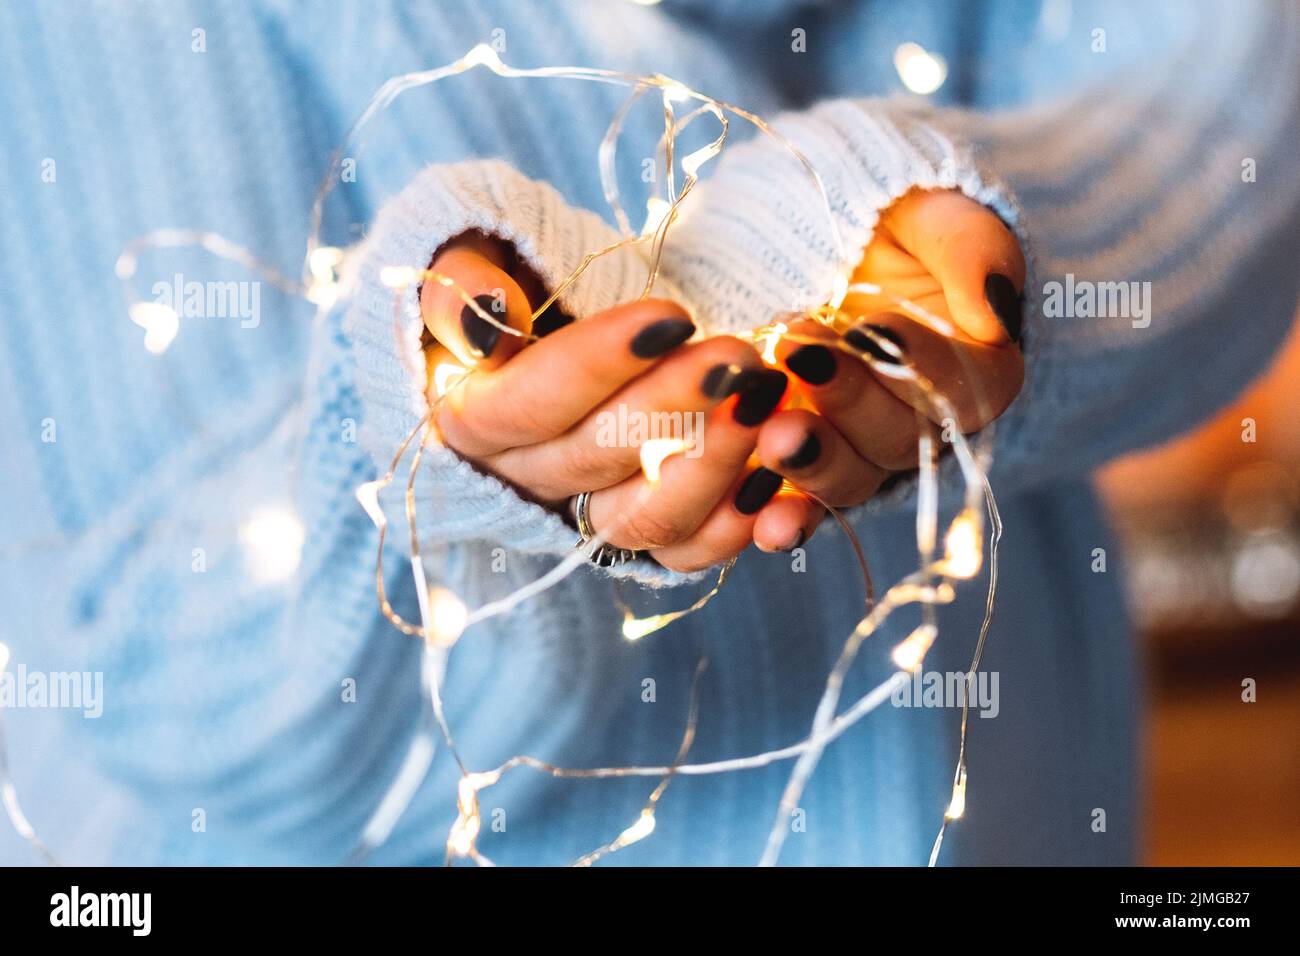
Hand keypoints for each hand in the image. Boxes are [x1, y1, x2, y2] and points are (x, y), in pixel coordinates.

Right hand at [421, 233, 793, 572]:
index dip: (597, 365)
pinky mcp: (638, 536)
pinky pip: (682, 554)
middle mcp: (524, 478)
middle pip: (596, 459)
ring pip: (644, 518)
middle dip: (676, 406)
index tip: (671, 317)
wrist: (540, 335)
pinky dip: (732, 528)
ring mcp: (582, 515)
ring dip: (713, 466)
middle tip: (742, 358)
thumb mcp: (469, 260)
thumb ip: (462, 284)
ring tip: (767, 405)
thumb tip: (489, 320)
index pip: (525, 404)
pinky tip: (772, 480)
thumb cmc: (509, 284)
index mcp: (472, 416)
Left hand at [750, 189, 1026, 548]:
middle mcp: (920, 426)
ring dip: (812, 463)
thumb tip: (993, 310)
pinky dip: (786, 520)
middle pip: (897, 438)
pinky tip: (764, 524)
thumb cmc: (893, 226)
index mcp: (975, 370)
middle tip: (799, 362)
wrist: (827, 248)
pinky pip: (800, 508)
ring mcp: (857, 452)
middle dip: (849, 405)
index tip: (871, 327)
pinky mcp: (802, 467)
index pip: (962, 382)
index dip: (919, 362)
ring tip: (771, 434)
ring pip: (849, 478)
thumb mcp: (935, 215)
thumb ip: (970, 250)